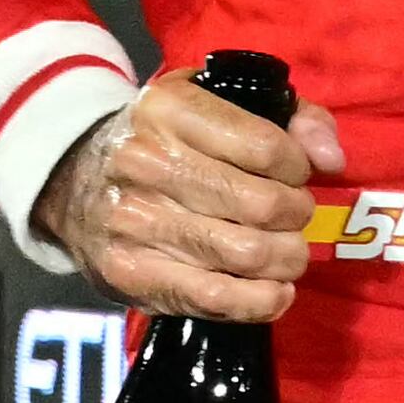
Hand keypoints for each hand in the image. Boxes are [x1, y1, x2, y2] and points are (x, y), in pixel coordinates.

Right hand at [36, 68, 346, 320]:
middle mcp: (145, 164)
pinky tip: (275, 290)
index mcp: (169, 111)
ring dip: (288, 259)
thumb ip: (293, 117)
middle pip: (264, 206)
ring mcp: (133, 223)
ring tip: (286, 251)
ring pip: (249, 254)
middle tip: (293, 216)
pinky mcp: (130, 274)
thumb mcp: (221, 101)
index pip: (268, 148)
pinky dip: (264, 301)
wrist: (71, 179)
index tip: (292, 174)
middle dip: (298, 215)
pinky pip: (218, 298)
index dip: (298, 168)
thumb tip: (331, 161)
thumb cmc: (168, 138)